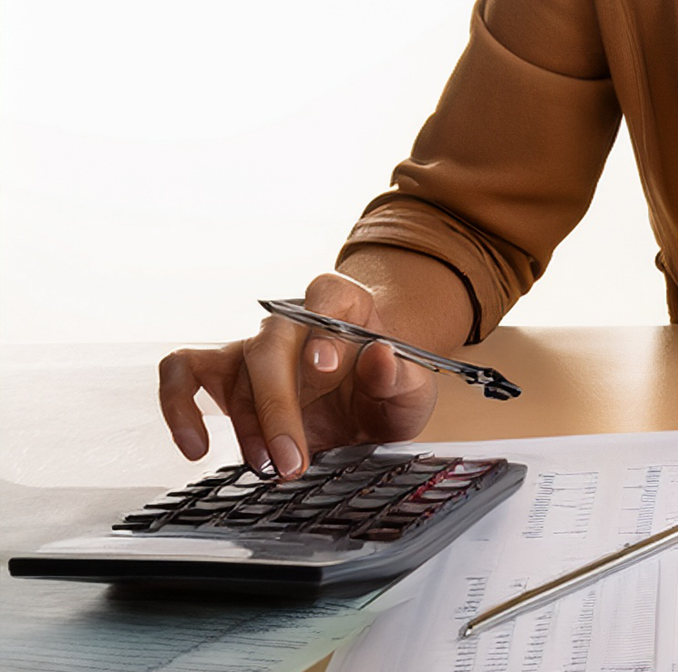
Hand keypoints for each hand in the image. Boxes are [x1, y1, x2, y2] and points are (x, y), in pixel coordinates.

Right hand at [157, 270, 438, 478]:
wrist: (369, 405)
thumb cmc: (388, 389)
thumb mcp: (412, 389)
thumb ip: (399, 374)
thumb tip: (380, 354)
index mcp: (344, 304)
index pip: (326, 295)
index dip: (321, 329)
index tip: (325, 366)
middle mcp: (293, 320)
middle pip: (270, 346)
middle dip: (277, 408)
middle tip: (293, 460)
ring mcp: (255, 346)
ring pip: (234, 372)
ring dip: (246, 426)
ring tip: (270, 467)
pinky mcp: (225, 374)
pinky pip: (182, 375)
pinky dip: (179, 407)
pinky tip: (196, 447)